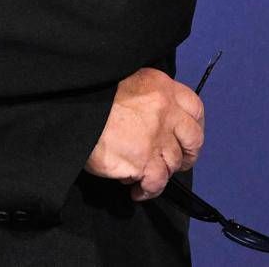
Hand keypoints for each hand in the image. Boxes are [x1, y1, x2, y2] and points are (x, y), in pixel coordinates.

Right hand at [83, 66, 204, 200]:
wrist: (74, 107)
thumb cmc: (93, 93)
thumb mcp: (126, 79)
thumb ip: (147, 96)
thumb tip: (153, 115)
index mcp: (161, 88)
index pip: (194, 108)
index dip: (194, 126)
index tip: (186, 138)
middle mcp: (165, 112)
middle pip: (193, 140)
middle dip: (187, 155)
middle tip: (175, 163)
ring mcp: (156, 139)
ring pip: (173, 165)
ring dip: (162, 174)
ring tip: (145, 177)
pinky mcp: (142, 162)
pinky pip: (155, 183)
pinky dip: (148, 190)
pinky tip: (136, 190)